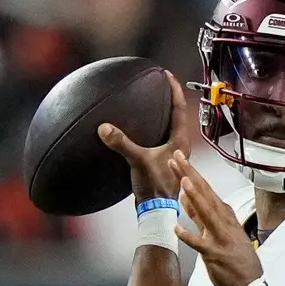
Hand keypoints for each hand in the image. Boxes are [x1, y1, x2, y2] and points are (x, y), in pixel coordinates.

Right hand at [98, 71, 189, 204]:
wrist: (157, 210)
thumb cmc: (155, 186)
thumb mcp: (138, 161)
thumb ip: (122, 143)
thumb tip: (104, 128)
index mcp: (180, 141)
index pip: (180, 108)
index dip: (175, 90)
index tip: (168, 75)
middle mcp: (180, 146)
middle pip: (178, 116)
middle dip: (170, 99)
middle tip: (161, 84)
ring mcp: (173, 155)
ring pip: (170, 128)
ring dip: (163, 114)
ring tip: (153, 102)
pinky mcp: (164, 163)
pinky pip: (161, 139)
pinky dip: (154, 129)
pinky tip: (143, 130)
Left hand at [168, 150, 262, 285]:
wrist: (250, 283)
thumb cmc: (235, 257)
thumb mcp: (220, 230)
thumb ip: (200, 215)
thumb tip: (185, 196)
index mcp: (224, 216)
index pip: (206, 190)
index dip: (192, 173)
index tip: (180, 158)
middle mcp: (222, 222)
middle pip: (205, 194)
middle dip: (190, 175)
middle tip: (177, 157)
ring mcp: (219, 237)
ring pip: (206, 213)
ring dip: (195, 197)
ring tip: (184, 181)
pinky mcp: (214, 254)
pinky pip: (199, 243)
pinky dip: (187, 236)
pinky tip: (176, 228)